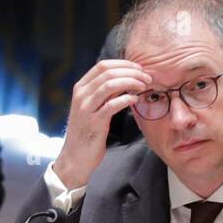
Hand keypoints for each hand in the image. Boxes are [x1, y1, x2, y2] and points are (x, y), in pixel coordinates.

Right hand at [52, 59, 152, 190]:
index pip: (103, 65)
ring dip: (131, 82)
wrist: (75, 157)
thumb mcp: (93, 108)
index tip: (139, 69)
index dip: (124, 64)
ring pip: (110, 85)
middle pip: (108, 72)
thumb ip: (104, 93)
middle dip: (131, 72)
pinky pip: (112, 105)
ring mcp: (86, 108)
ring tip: (144, 86)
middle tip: (147, 78)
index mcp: (81, 88)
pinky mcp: (94, 122)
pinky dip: (126, 99)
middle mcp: (81, 95)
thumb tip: (125, 79)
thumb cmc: (87, 132)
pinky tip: (135, 99)